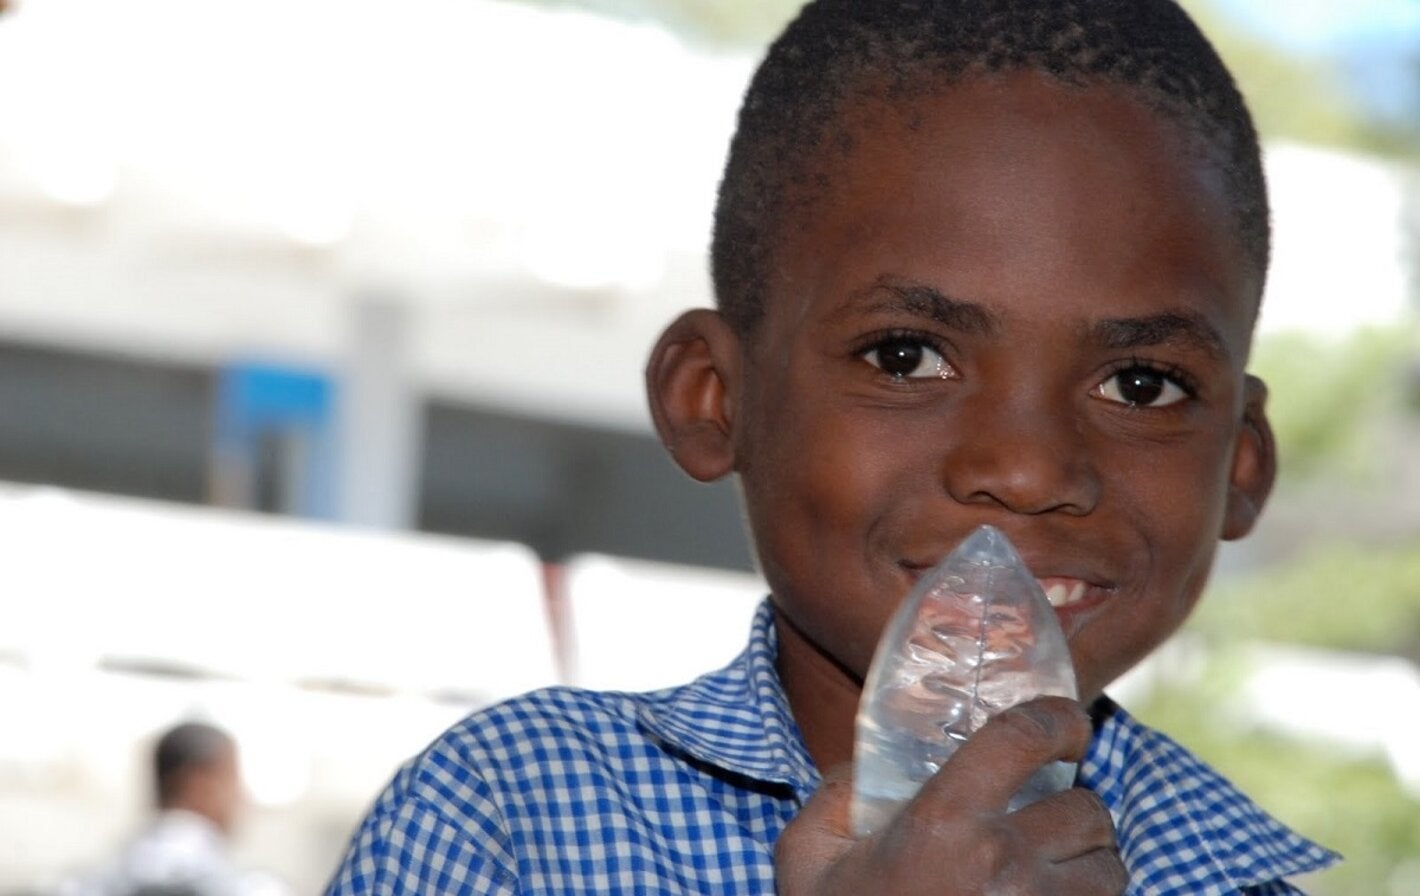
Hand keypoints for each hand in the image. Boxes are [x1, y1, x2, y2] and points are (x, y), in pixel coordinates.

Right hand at [775, 697, 1126, 894]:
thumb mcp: (807, 855)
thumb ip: (837, 795)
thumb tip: (872, 768)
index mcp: (942, 822)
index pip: (1021, 737)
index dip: (1057, 717)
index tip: (1066, 721)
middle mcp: (1001, 864)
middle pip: (1086, 808)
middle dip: (1071, 807)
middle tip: (1045, 816)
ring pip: (1108, 867)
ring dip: (1088, 861)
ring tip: (1054, 868)